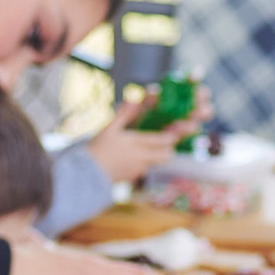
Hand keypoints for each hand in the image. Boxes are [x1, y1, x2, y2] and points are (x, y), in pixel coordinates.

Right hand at [83, 90, 207, 183]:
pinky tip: (135, 157)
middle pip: (167, 154)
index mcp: (137, 144)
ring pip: (158, 161)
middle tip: (169, 138)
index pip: (165, 140)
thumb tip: (134, 96)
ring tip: (153, 146)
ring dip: (159, 154)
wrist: (86, 176)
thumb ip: (124, 113)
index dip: (177, 133)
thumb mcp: (109, 128)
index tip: (188, 126)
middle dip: (170, 146)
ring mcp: (139, 170)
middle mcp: (142, 158)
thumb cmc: (97, 149)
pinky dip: (146, 161)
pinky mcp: (134, 177)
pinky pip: (146, 168)